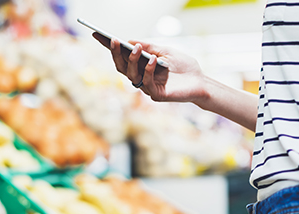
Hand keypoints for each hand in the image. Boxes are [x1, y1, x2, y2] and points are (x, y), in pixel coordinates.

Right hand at [93, 33, 207, 103]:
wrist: (200, 81)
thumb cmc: (184, 66)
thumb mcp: (166, 51)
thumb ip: (149, 47)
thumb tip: (130, 41)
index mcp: (141, 66)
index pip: (122, 56)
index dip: (110, 47)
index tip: (98, 34)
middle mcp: (141, 77)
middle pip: (122, 67)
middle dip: (116, 54)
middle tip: (113, 40)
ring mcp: (147, 87)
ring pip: (131, 75)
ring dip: (132, 60)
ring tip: (136, 48)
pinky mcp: (157, 95)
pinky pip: (147, 82)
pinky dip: (148, 70)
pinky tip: (153, 59)